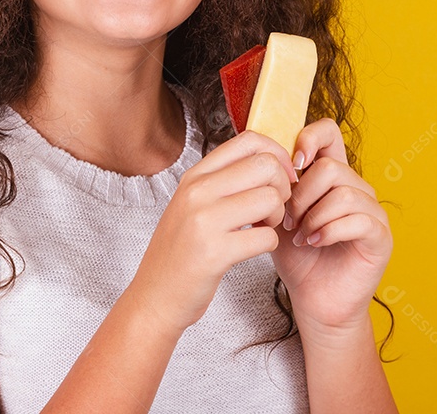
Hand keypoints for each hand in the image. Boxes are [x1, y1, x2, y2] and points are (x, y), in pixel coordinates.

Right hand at [129, 129, 294, 334]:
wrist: (154, 297)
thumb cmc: (180, 252)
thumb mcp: (192, 205)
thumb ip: (223, 180)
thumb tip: (269, 161)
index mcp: (194, 176)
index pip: (249, 140)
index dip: (276, 154)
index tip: (280, 176)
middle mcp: (197, 192)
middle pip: (266, 166)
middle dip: (282, 188)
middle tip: (272, 208)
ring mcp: (204, 221)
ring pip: (270, 199)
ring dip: (277, 217)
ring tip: (261, 228)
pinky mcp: (215, 253)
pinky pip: (266, 237)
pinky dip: (269, 244)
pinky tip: (252, 249)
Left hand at [269, 118, 392, 335]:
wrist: (313, 300)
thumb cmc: (297, 257)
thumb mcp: (277, 214)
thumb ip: (274, 186)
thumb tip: (258, 159)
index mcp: (333, 176)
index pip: (329, 132)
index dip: (308, 139)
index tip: (290, 166)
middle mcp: (357, 188)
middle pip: (331, 167)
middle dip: (301, 195)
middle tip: (288, 220)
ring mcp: (373, 211)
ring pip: (343, 193)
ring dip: (313, 216)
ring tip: (300, 235)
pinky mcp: (381, 236)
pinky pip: (358, 219)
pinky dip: (328, 231)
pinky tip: (313, 243)